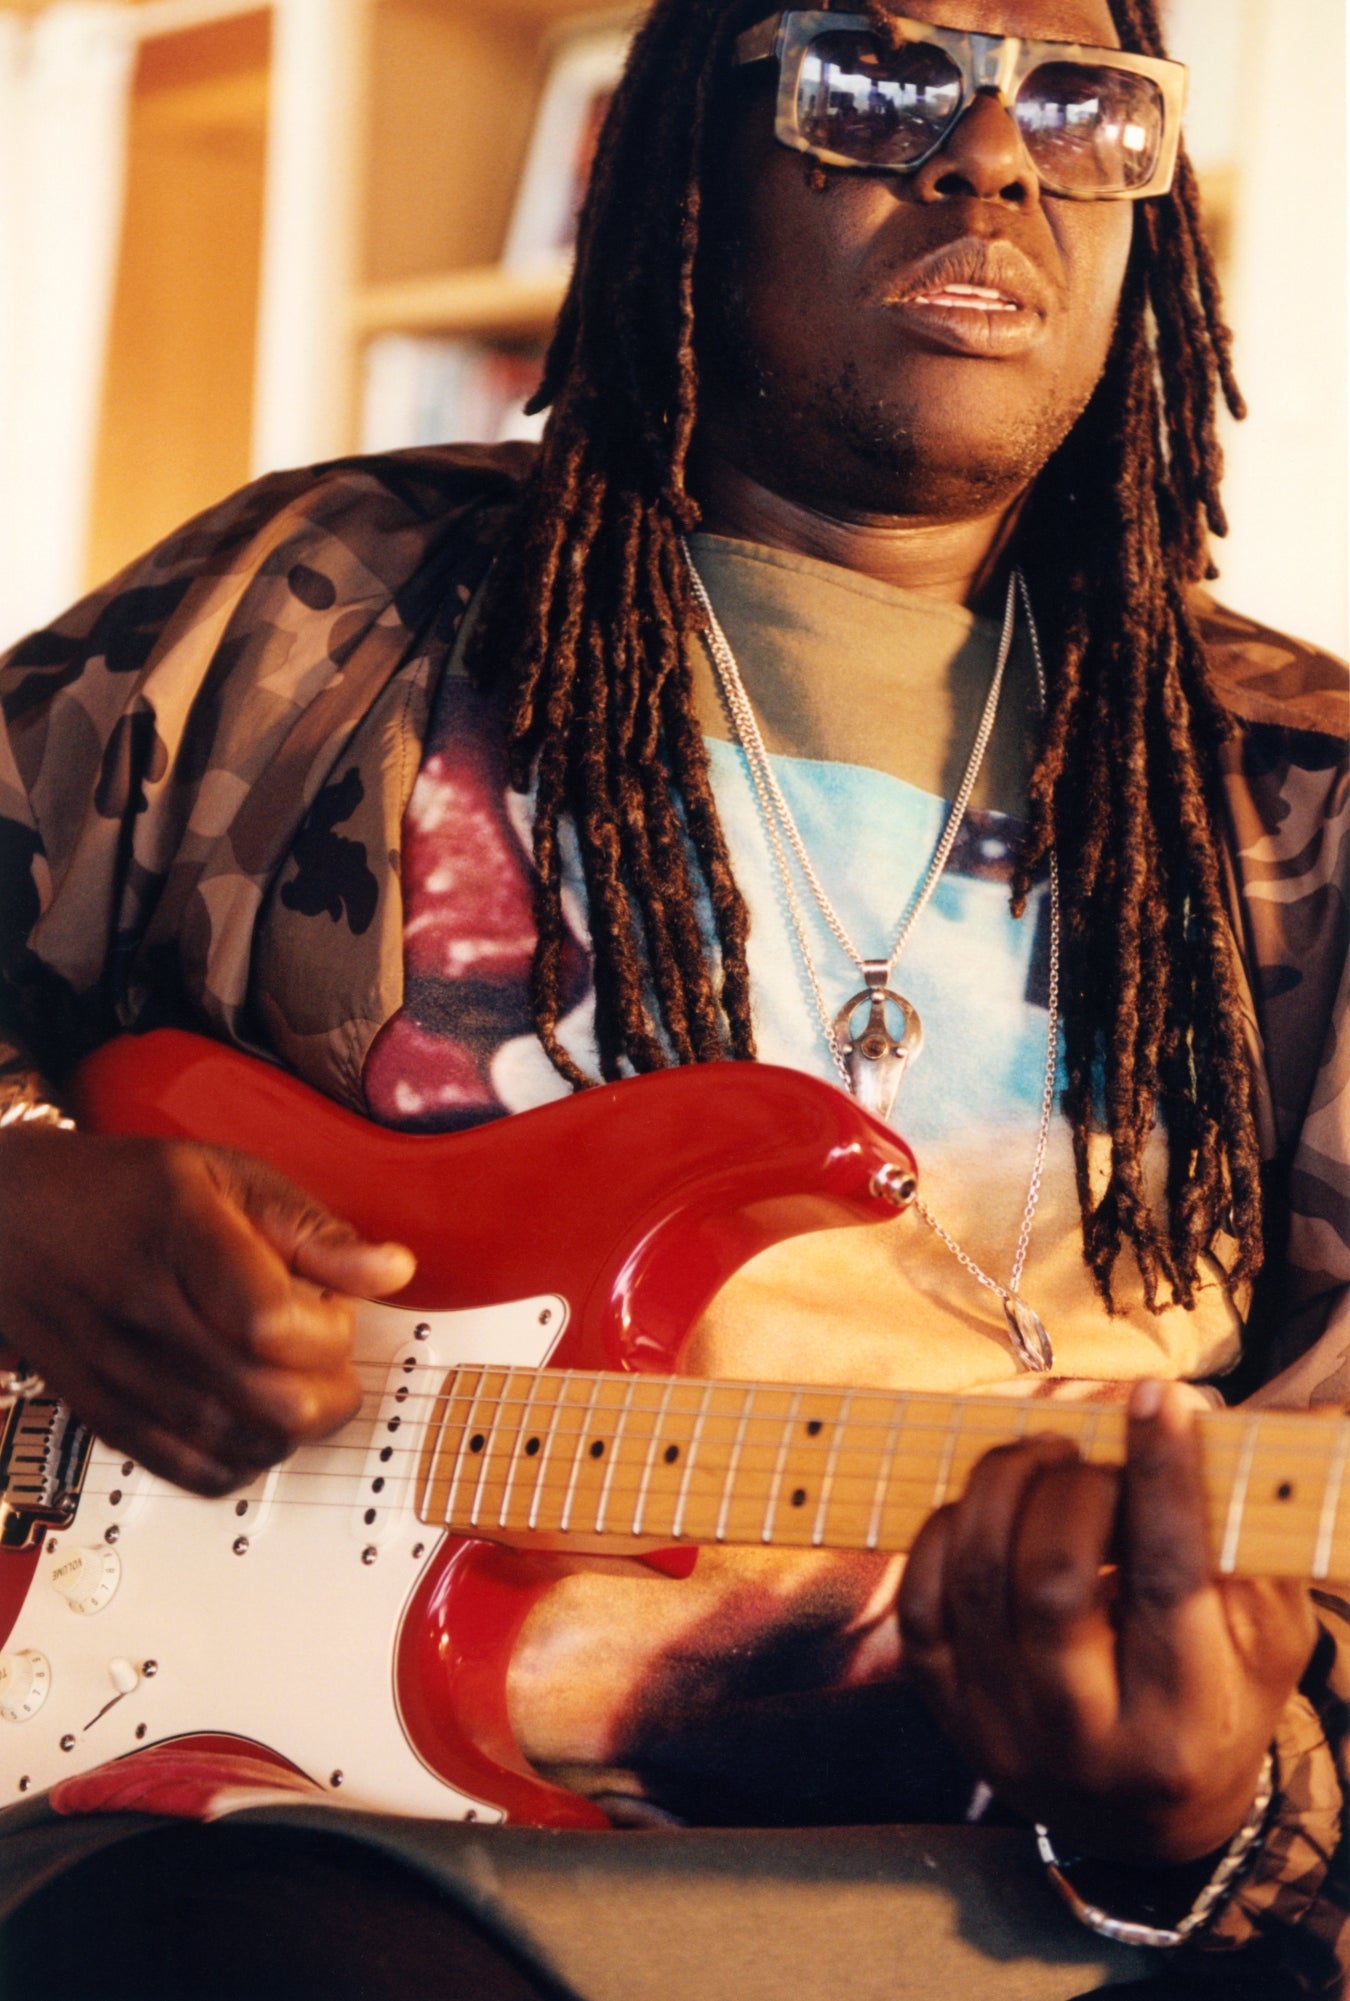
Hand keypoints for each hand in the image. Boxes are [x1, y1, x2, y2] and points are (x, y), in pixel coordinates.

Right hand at [0, 1127, 415, 1496]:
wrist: (12, 1221)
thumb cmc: (123, 1192)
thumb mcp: (225, 1174)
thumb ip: (311, 1227)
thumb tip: (391, 1270)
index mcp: (181, 1238)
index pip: (271, 1322)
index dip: (325, 1327)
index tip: (331, 1305)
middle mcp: (145, 1313)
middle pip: (271, 1399)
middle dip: (330, 1385)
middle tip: (326, 1349)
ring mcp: (121, 1374)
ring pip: (241, 1445)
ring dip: (295, 1424)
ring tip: (291, 1376)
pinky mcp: (108, 1417)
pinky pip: (195, 1473)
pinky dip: (245, 1460)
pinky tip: (253, 1419)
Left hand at [898, 1380, 1317, 1864]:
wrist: (1139, 1817)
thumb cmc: (1216, 1696)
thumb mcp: (1267, 1633)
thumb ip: (1255, 1533)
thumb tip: (1261, 1413)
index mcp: (1184, 1723)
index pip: (1167, 1581)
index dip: (1162, 1477)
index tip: (1158, 1397)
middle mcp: (1086, 1741)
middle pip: (1052, 1583)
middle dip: (1074, 1488)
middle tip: (1094, 1456)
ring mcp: (1001, 1729)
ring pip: (977, 1578)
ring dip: (1004, 1486)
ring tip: (1044, 1456)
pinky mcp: (944, 1709)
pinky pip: (921, 1597)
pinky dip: (947, 1529)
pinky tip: (989, 1506)